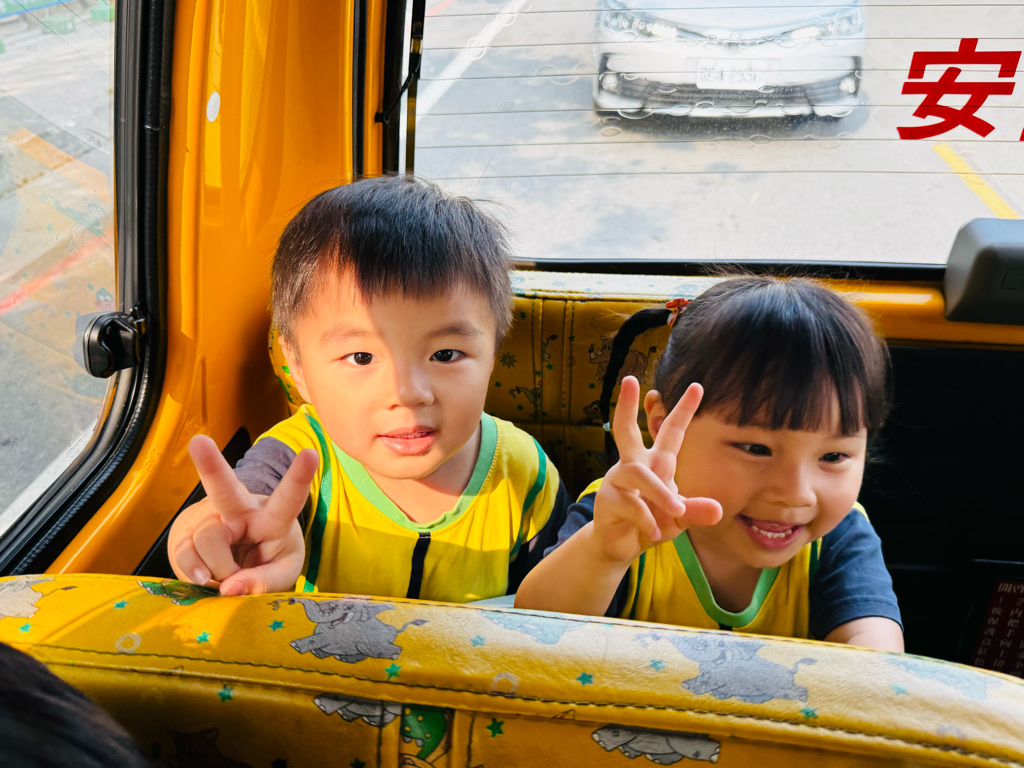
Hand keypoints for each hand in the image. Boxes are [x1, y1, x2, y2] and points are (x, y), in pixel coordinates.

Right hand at [168, 435, 318, 595]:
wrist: (237, 560)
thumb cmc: (268, 559)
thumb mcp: (281, 573)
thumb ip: (264, 582)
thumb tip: (229, 588)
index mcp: (272, 516)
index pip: (289, 498)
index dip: (299, 477)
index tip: (311, 454)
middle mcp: (240, 510)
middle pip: (225, 488)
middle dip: (211, 464)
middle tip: (198, 443)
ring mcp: (210, 518)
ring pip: (207, 539)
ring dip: (218, 569)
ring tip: (229, 576)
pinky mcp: (186, 534)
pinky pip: (184, 552)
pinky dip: (194, 572)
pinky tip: (203, 578)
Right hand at [592, 376, 721, 563]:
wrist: (621, 546)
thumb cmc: (651, 522)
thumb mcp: (679, 518)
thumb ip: (695, 511)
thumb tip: (718, 510)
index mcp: (655, 462)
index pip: (671, 431)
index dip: (684, 410)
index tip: (698, 386)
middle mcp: (633, 464)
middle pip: (626, 429)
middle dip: (626, 405)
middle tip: (629, 379)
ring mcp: (617, 480)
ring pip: (639, 474)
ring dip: (660, 493)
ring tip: (676, 511)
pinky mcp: (607, 499)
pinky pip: (632, 504)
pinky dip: (647, 520)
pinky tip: (654, 533)